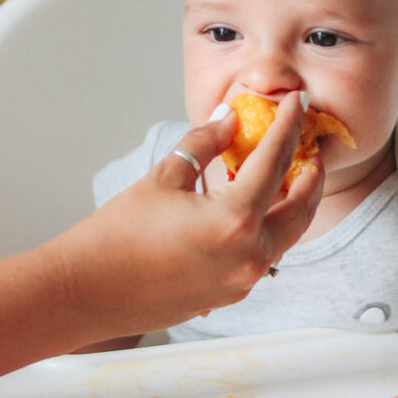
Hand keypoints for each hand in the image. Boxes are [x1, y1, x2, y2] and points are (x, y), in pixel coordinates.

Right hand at [55, 91, 322, 338]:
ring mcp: (242, 280)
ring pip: (287, 236)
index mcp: (235, 220)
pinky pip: (264, 255)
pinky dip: (269, 228)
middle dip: (310, 174)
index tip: (297, 104)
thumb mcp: (164, 177)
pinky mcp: (229, 294)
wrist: (86, 293)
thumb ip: (205, 144)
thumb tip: (229, 120)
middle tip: (310, 148)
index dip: (288, 126)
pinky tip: (256, 211)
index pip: (275, 161)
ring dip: (294, 204)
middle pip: (300, 208)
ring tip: (291, 178)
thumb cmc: (115, 238)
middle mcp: (249, 255)